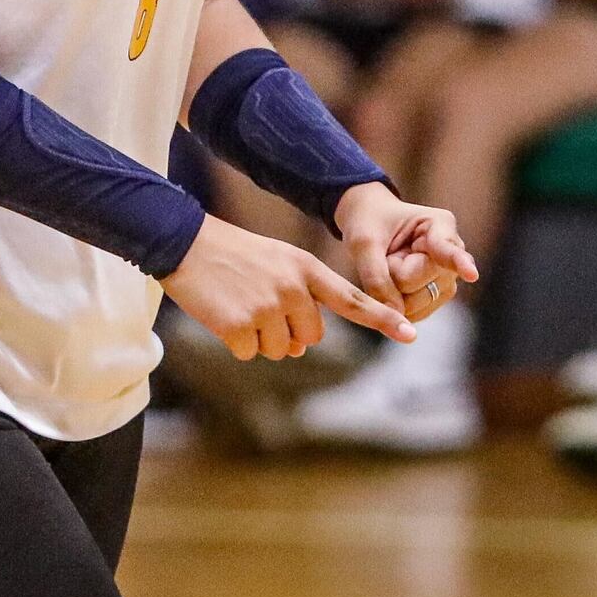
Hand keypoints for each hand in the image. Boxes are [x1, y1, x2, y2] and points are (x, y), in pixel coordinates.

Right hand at [161, 215, 415, 360]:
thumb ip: (300, 298)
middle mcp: (293, 288)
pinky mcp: (240, 325)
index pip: (352, 299)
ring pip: (278, 350)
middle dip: (287, 332)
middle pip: (309, 338)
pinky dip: (235, 342)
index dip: (382, 319)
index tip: (411, 334)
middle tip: (258, 304)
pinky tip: (223, 315)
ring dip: (259, 337)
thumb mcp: (277, 263)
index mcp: (306, 269)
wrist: (184, 242)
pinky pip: (249, 353)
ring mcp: (267, 307)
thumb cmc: (233, 255)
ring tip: (239, 304)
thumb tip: (298, 348)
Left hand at [333, 181, 477, 321]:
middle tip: (386, 253)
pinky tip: (394, 281)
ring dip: (393, 291)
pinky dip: (396, 303)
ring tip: (390, 263)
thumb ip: (376, 278)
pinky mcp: (438, 297)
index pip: (447, 249)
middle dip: (394, 276)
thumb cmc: (369, 222)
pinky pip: (413, 313)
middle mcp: (453, 253)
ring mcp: (448, 278)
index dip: (460, 263)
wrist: (370, 221)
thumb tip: (397, 317)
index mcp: (439, 224)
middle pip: (419, 285)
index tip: (472, 274)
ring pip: (416, 303)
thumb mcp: (363, 243)